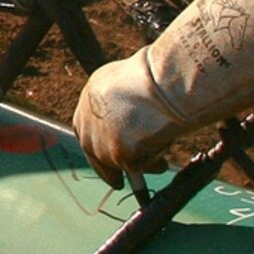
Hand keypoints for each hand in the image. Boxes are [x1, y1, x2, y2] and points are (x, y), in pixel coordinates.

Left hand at [68, 0, 253, 179]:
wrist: (169, 82)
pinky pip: (136, 167)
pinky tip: (166, 157)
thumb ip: (137, 88)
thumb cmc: (166, 71)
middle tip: (118, 182)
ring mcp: (100, 134)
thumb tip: (158, 82)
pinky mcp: (116, 153)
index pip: (84, 118)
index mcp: (94, 88)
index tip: (102, 151)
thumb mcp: (143, 73)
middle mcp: (90, 113)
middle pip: (89, 147)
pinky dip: (152, 165)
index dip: (94, 137)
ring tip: (160, 160)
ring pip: (113, 161)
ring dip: (135, 165)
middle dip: (103, 166)